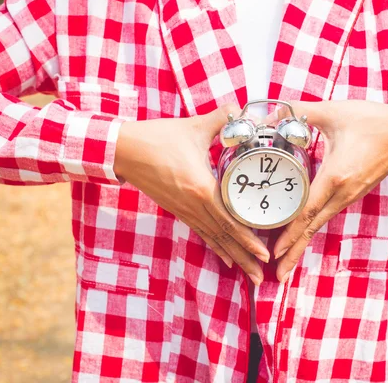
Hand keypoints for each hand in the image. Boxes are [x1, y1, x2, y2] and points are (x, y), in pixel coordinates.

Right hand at [113, 104, 268, 284]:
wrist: (123, 150)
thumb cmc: (157, 138)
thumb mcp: (194, 127)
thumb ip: (223, 119)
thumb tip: (244, 111)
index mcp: (201, 188)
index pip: (229, 220)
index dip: (248, 238)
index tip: (264, 252)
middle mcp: (194, 205)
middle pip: (224, 237)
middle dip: (245, 257)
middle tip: (262, 277)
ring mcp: (184, 210)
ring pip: (214, 239)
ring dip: (233, 257)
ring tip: (249, 274)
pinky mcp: (177, 210)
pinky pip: (201, 232)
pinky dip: (215, 246)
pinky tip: (226, 258)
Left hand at [268, 100, 387, 282]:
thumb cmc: (371, 122)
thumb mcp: (333, 112)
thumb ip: (300, 110)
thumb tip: (271, 112)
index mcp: (335, 177)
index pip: (307, 212)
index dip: (290, 234)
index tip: (275, 252)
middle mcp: (343, 193)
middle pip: (313, 228)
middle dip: (294, 252)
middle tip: (278, 275)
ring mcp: (350, 196)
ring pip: (321, 224)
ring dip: (302, 242)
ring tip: (286, 261)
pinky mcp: (353, 194)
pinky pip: (329, 214)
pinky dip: (313, 227)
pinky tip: (302, 231)